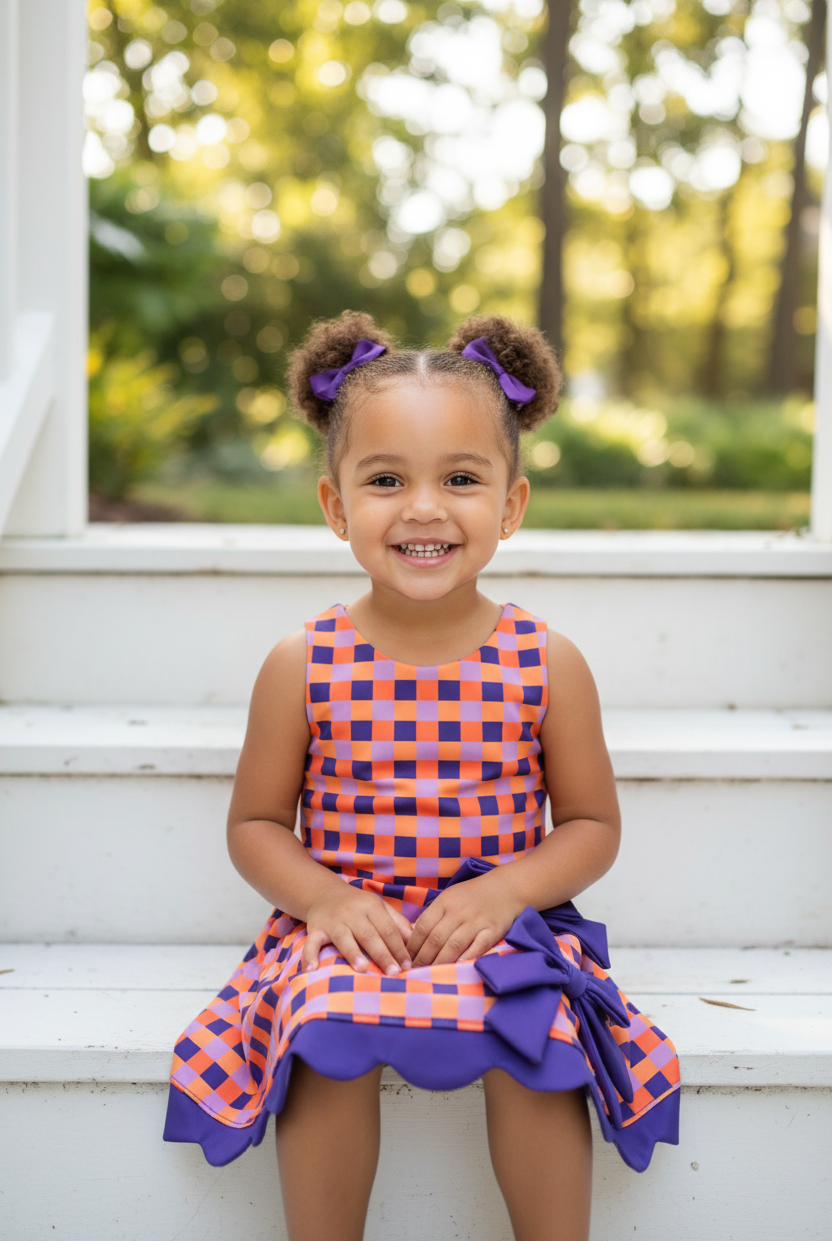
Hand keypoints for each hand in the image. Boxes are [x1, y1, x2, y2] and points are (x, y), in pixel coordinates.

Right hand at [302, 884, 412, 976]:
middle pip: (369, 935)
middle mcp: (352, 912)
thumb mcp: (379, 908)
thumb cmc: (358, 906)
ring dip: (352, 953)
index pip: (388, 929)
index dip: (399, 948)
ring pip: (344, 937)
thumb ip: (397, 923)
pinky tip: (312, 969)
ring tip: (362, 968)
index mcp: (371, 906)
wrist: (324, 893)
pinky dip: (310, 955)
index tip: (408, 966)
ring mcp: (333, 921)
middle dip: (382, 955)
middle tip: (394, 973)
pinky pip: (312, 942)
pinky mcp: (315, 929)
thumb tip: (417, 941)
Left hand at [407, 872, 524, 967]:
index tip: (407, 959)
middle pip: (436, 938)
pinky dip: (467, 957)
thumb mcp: (450, 898)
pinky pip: (478, 946)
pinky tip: (458, 966)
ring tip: (432, 974)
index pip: (423, 925)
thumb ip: (434, 915)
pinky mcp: (493, 929)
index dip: (413, 945)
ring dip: (440, 962)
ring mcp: (477, 920)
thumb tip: (412, 936)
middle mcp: (459, 910)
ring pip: (454, 944)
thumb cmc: (473, 895)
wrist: (506, 888)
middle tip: (415, 971)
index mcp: (445, 901)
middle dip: (423, 958)